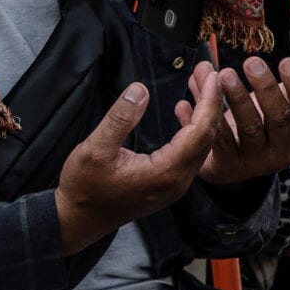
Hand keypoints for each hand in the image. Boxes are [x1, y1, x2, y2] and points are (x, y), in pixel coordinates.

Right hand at [52, 77, 223, 253]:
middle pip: (207, 136)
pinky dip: (193, 127)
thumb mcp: (94, 149)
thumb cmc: (84, 188)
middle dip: (211, 101)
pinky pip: (191, 152)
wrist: (78, 219)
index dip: (209, 100)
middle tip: (207, 71)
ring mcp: (175, 184)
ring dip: (203, 113)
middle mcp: (177, 181)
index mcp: (165, 173)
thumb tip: (140, 89)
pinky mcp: (168, 183)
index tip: (211, 74)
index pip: (200, 131)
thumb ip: (119, 119)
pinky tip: (183, 111)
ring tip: (198, 84)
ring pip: (202, 144)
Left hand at [187, 56, 289, 184]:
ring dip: (236, 98)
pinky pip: (218, 139)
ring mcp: (256, 163)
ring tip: (223, 75)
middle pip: (279, 118)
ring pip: (248, 127)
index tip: (285, 61)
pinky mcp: (229, 167)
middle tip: (251, 62)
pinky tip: (187, 101)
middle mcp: (283, 154)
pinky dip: (201, 117)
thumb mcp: (279, 108)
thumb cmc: (259, 126)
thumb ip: (289, 87)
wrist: (231, 163)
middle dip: (266, 88)